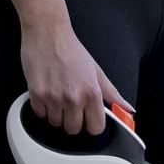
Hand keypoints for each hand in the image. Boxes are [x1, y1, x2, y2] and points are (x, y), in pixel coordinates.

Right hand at [19, 19, 131, 135]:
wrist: (48, 33)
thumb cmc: (71, 49)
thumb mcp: (96, 70)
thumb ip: (111, 93)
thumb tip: (126, 107)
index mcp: (92, 93)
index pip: (96, 128)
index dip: (92, 125)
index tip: (89, 120)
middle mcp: (73, 98)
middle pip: (74, 129)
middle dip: (73, 122)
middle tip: (71, 107)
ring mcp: (54, 98)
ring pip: (55, 123)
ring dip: (56, 115)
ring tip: (58, 97)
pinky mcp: (36, 95)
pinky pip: (39, 114)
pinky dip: (42, 108)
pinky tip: (47, 94)